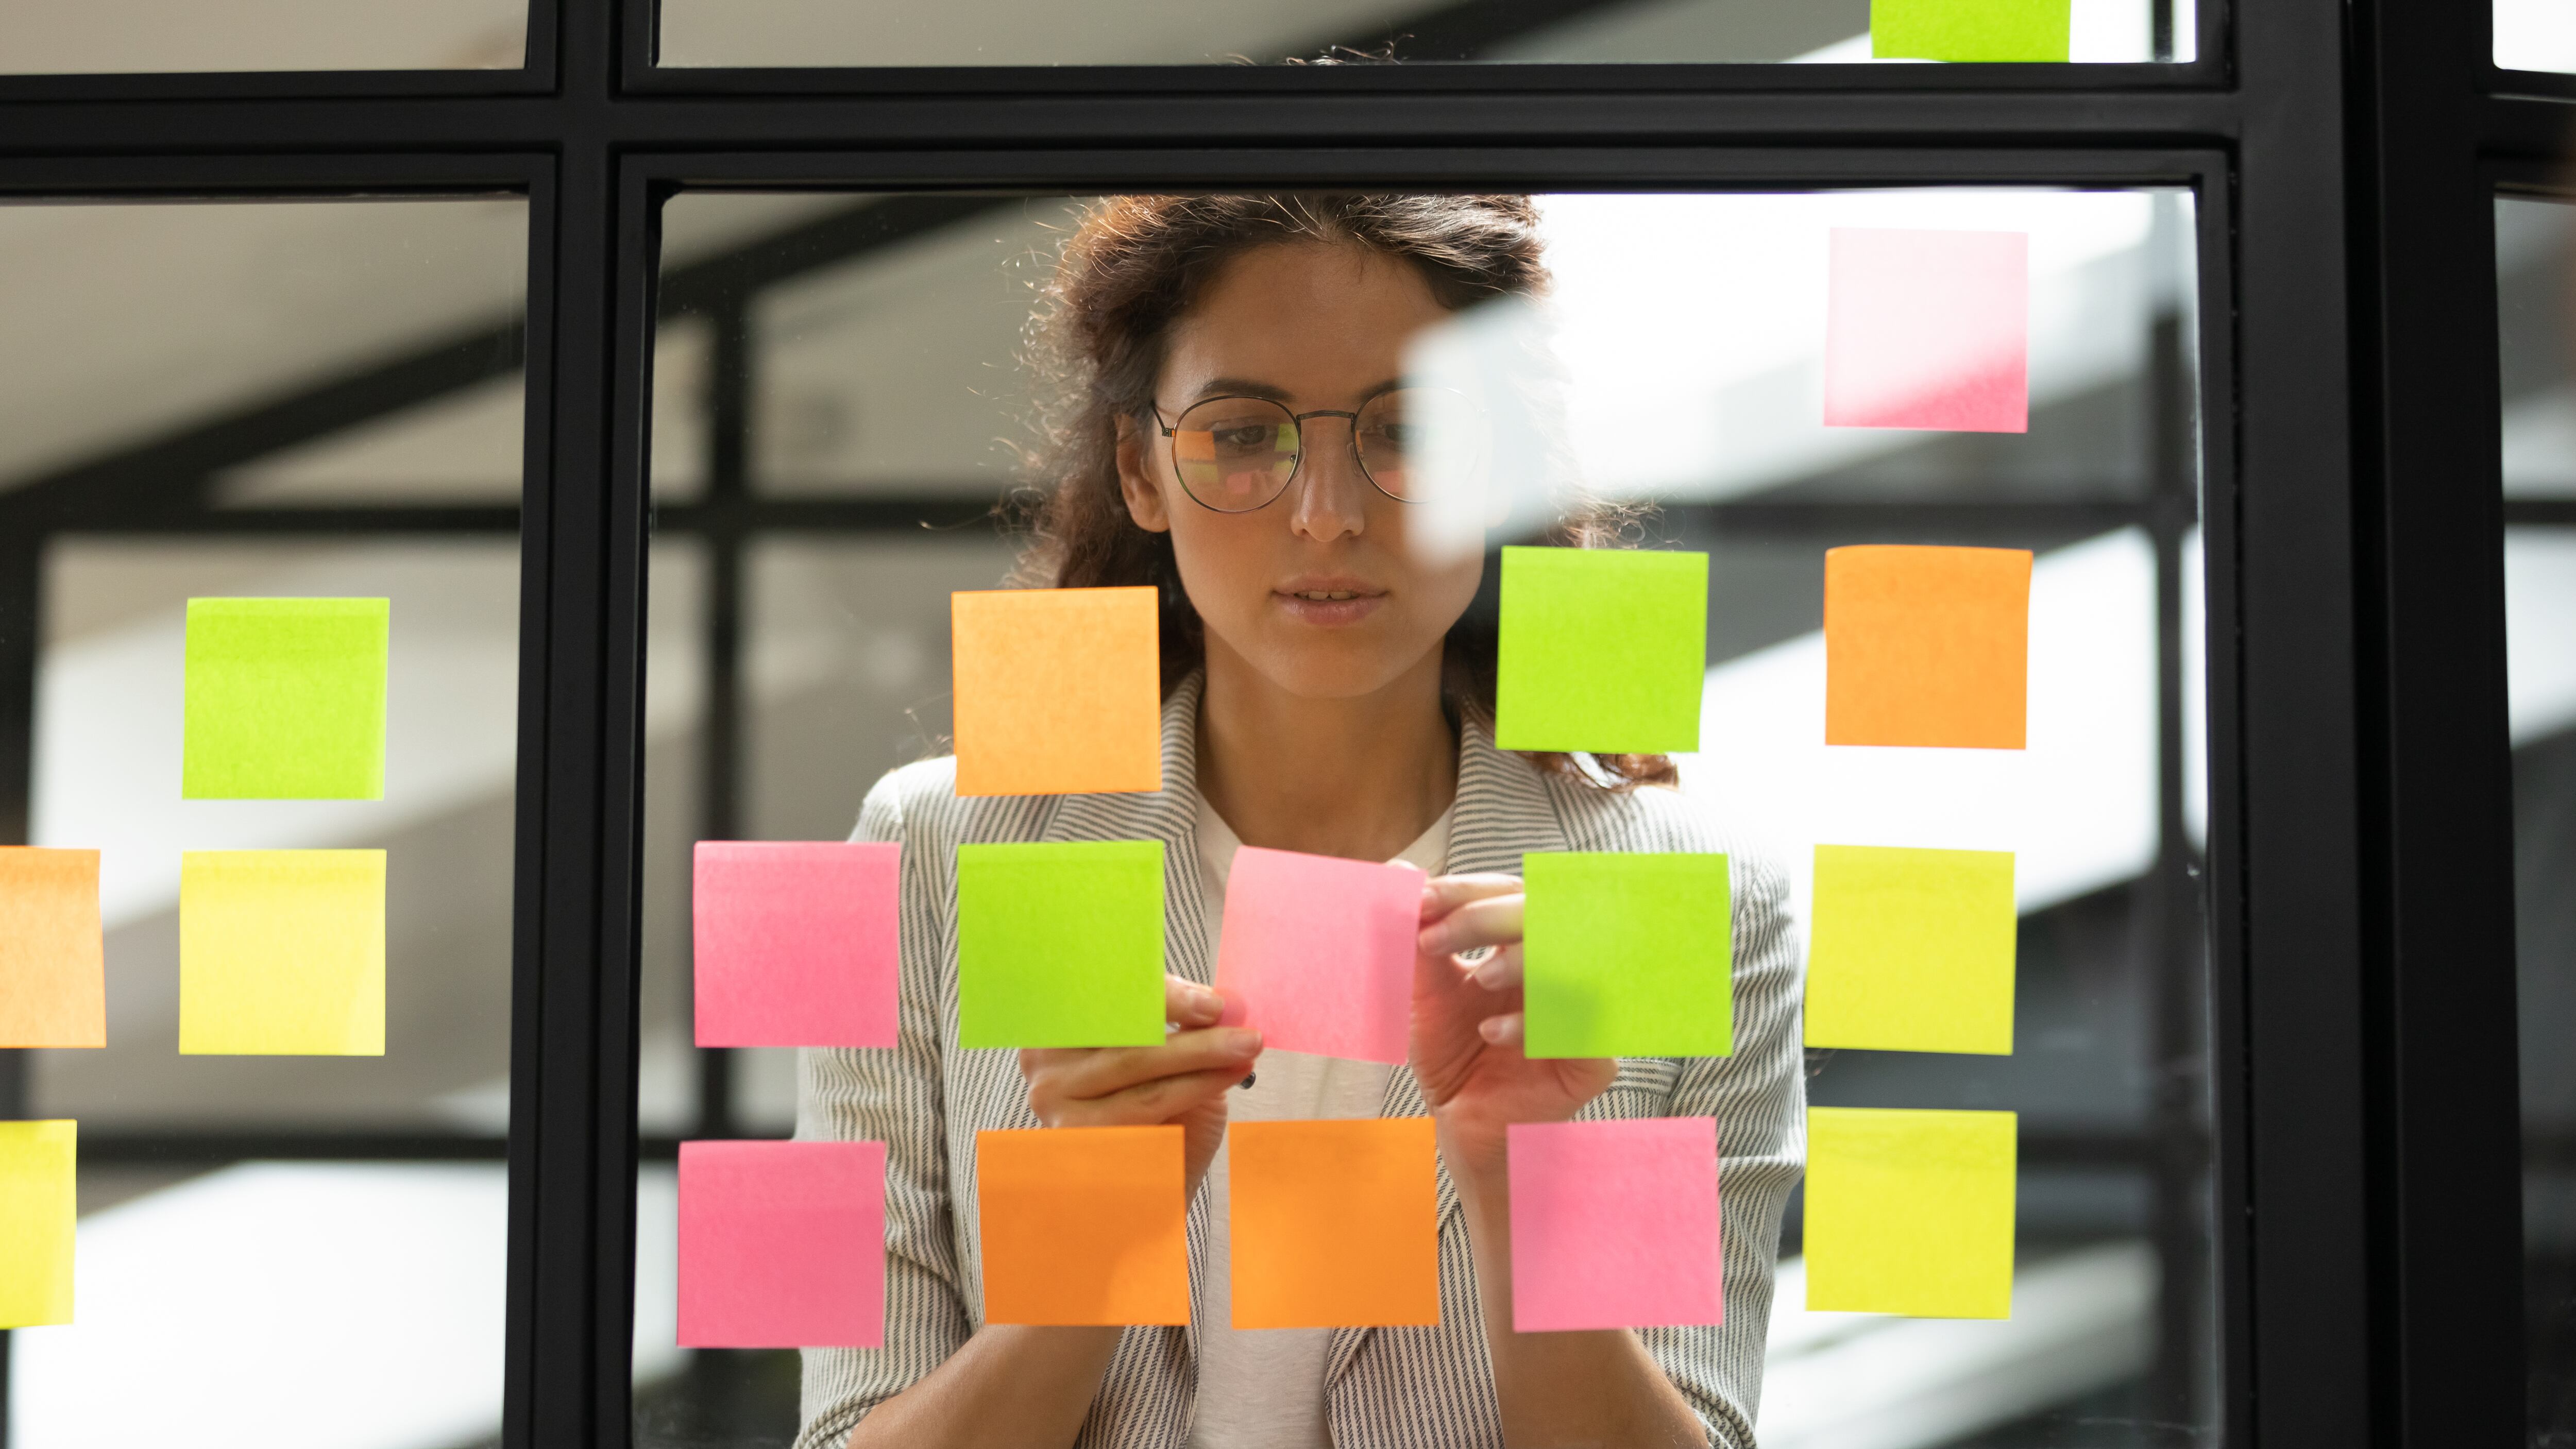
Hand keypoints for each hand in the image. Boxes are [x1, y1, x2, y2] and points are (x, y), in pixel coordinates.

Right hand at [1020, 975, 1261, 1193]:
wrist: (1149, 1179)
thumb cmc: (1161, 1112)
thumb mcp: (1171, 1053)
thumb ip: (1186, 1022)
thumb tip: (1226, 1000)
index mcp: (1059, 1020)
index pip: (1105, 989)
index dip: (1158, 990)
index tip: (1210, 1000)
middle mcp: (1043, 1055)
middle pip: (1122, 1025)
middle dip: (1188, 1022)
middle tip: (1240, 1024)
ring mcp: (1053, 1095)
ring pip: (1136, 1062)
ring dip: (1201, 1052)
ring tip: (1246, 1047)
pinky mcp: (1074, 1132)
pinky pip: (1144, 1100)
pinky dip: (1193, 1085)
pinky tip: (1227, 1076)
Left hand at [1411, 876, 1615, 1176]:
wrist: (1465, 1132)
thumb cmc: (1453, 1061)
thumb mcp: (1427, 997)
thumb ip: (1419, 941)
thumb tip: (1399, 875)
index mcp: (1523, 946)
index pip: (1510, 894)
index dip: (1466, 890)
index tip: (1418, 897)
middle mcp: (1559, 971)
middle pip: (1545, 913)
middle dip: (1485, 916)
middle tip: (1433, 937)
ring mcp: (1581, 1015)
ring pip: (1575, 959)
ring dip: (1521, 959)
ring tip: (1478, 980)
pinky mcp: (1593, 1063)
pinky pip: (1581, 1027)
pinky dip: (1534, 1022)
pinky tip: (1492, 1035)